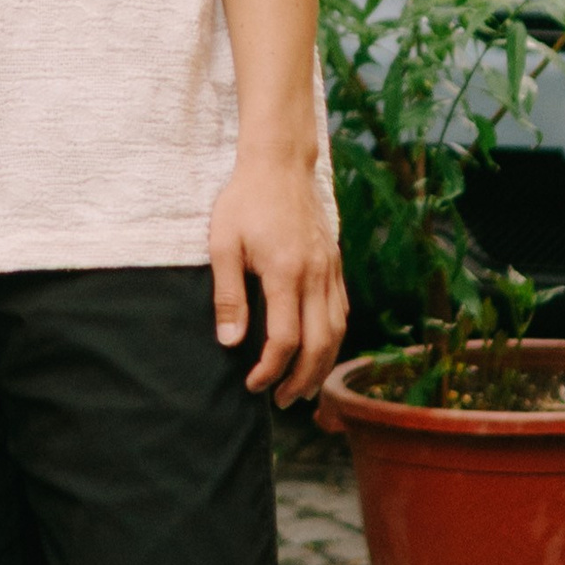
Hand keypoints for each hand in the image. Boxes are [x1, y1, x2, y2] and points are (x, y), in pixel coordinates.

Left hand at [208, 149, 346, 404]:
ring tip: (302, 388)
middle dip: (302, 379)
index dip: (270, 369)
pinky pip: (342, 311)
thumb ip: (228, 295)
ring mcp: (331, 270)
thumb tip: (230, 343)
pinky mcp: (336, 264)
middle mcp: (316, 275)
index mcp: (287, 272)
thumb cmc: (244, 202)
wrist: (280, 164)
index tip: (252, 384)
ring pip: (338, 331)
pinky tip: (319, 352)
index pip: (285, 338)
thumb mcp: (222, 245)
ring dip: (323, 366)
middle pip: (321, 344)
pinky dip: (334, 339)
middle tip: (281, 400)